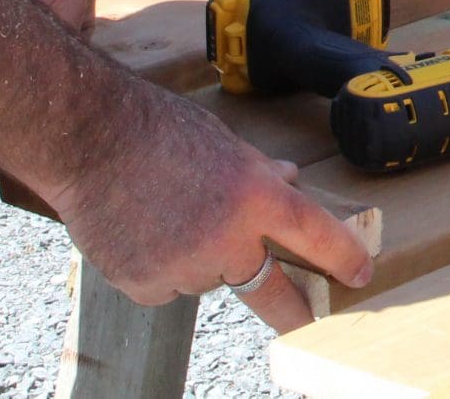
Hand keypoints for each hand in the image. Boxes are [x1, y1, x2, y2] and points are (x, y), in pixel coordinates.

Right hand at [47, 81, 374, 334]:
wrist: (89, 139)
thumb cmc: (157, 130)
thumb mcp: (225, 143)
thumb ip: (260, 172)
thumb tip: (290, 182)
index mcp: (254, 196)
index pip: (314, 235)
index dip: (343, 258)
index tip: (359, 274)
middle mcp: (225, 239)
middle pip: (271, 292)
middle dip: (294, 311)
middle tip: (306, 318)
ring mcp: (184, 267)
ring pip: (208, 279)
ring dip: (202, 260)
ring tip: (167, 214)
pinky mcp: (145, 285)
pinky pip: (167, 288)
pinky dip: (161, 268)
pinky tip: (142, 230)